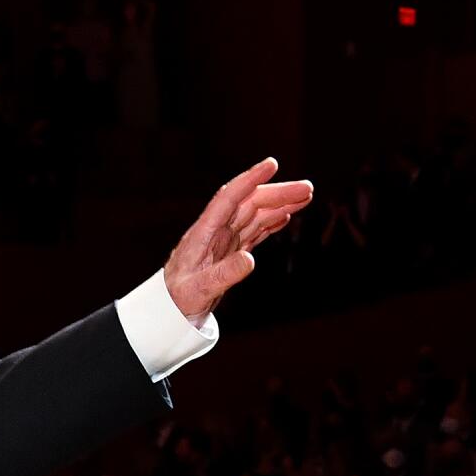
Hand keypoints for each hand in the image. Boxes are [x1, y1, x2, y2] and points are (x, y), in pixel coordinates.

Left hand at [161, 156, 312, 321]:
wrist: (167, 310)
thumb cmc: (177, 299)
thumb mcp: (199, 290)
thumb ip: (224, 274)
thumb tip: (250, 260)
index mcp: (203, 232)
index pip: (228, 198)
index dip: (249, 180)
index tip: (271, 165)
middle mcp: (215, 231)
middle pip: (249, 203)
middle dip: (278, 193)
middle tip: (307, 188)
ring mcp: (224, 240)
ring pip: (255, 215)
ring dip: (280, 204)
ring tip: (306, 196)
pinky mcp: (230, 251)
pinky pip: (254, 231)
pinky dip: (271, 222)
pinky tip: (286, 216)